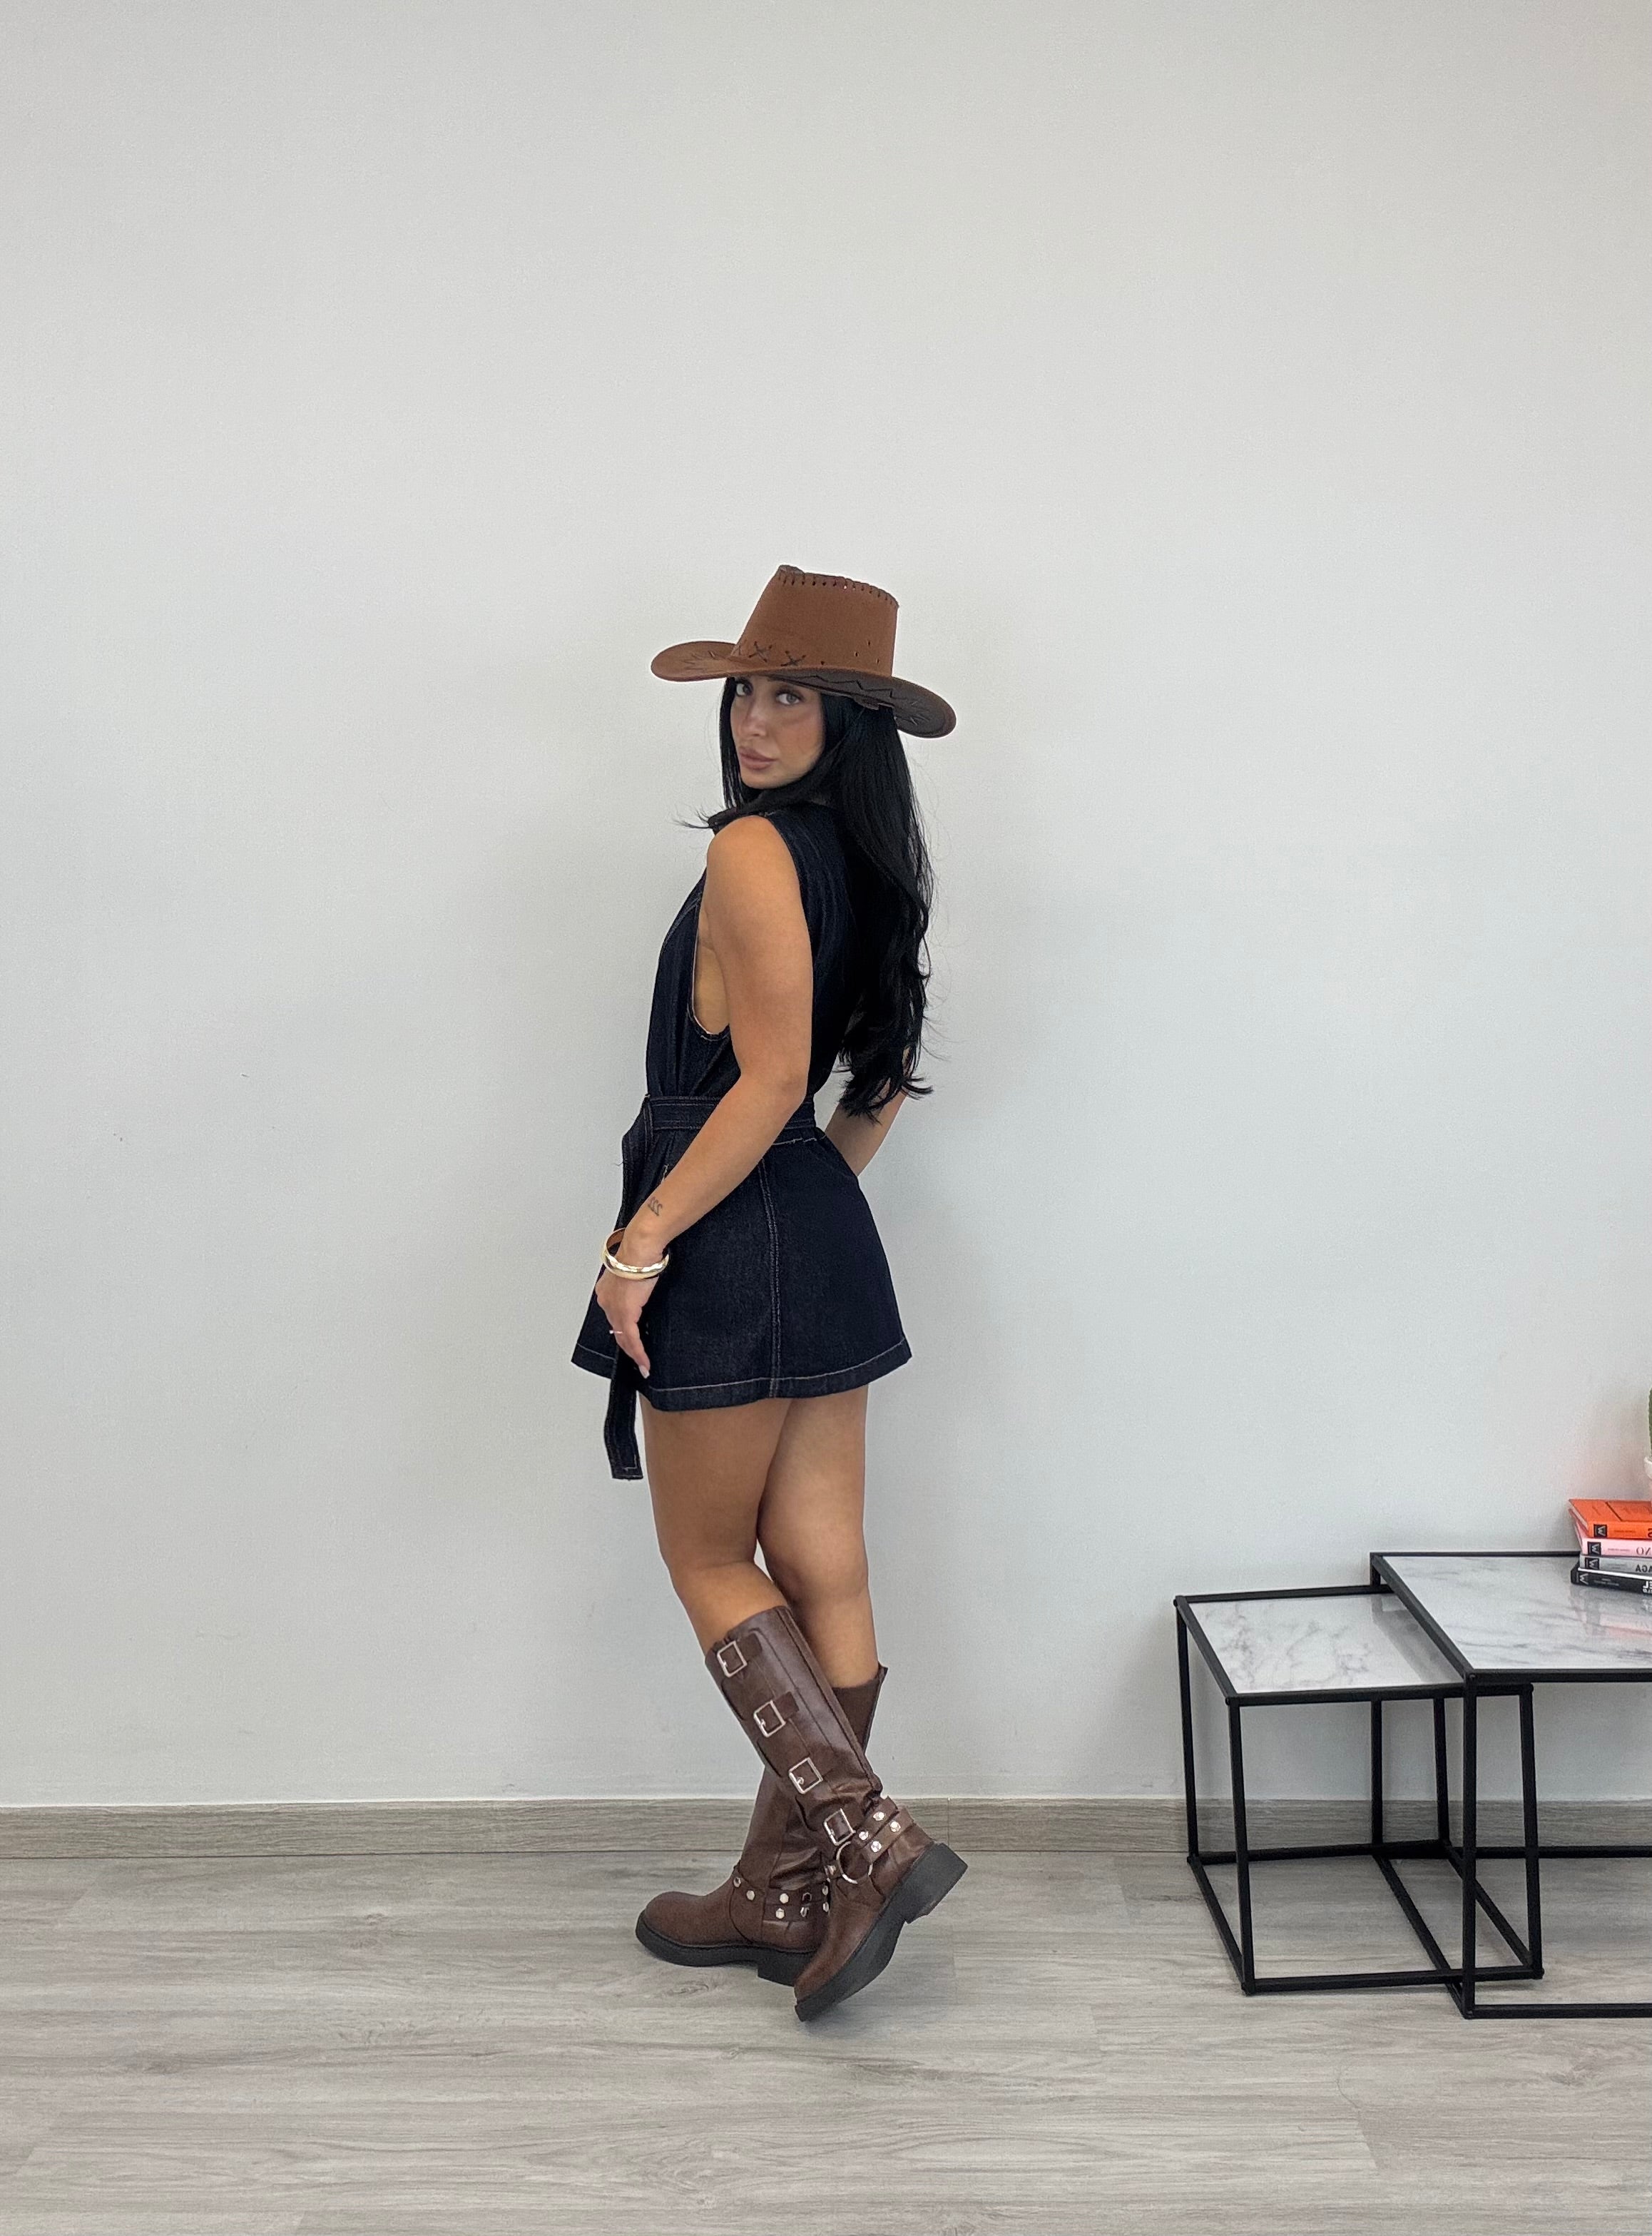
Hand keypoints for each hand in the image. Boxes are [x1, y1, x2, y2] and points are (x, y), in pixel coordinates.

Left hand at [594, 1263, 655, 1378]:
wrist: (640, 1249)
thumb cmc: (641, 1254)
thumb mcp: (636, 1272)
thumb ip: (636, 1285)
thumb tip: (645, 1289)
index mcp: (607, 1289)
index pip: (614, 1315)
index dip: (623, 1330)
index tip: (630, 1339)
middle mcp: (606, 1300)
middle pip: (617, 1330)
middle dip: (628, 1346)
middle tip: (638, 1359)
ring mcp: (614, 1309)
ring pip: (623, 1338)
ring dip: (634, 1354)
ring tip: (643, 1365)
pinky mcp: (625, 1314)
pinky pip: (631, 1340)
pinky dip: (638, 1353)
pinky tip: (644, 1362)